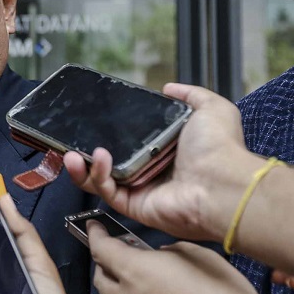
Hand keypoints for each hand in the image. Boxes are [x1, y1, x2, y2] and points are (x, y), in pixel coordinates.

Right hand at [65, 83, 261, 241]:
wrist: (222, 184)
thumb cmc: (220, 149)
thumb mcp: (210, 108)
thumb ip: (190, 94)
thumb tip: (168, 87)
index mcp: (167, 150)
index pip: (131, 141)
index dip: (111, 132)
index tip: (93, 121)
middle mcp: (152, 171)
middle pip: (110, 162)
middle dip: (86, 152)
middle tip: (70, 140)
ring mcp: (142, 190)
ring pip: (101, 179)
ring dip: (83, 166)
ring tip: (71, 152)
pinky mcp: (135, 206)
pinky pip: (108, 191)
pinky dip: (96, 175)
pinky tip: (95, 157)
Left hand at [89, 225, 281, 293]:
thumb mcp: (198, 255)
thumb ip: (168, 252)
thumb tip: (159, 257)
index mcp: (137, 272)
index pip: (100, 249)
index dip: (95, 235)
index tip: (94, 228)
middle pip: (101, 279)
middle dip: (107, 265)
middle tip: (124, 257)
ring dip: (128, 292)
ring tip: (156, 289)